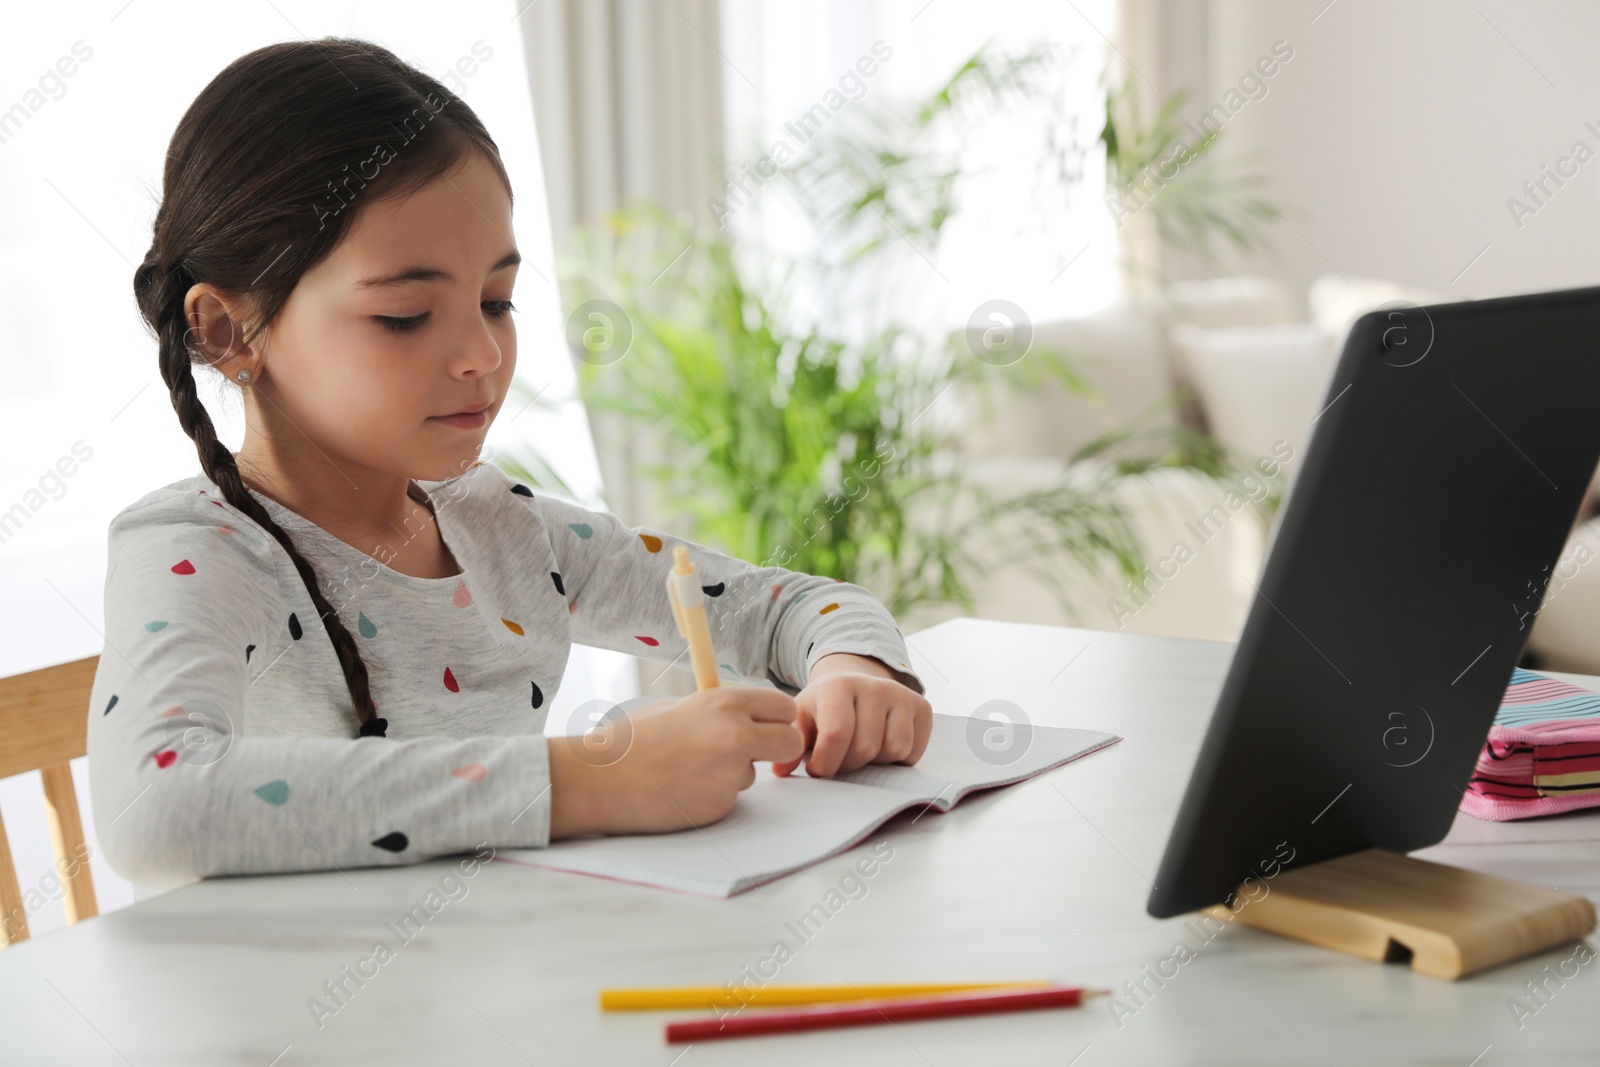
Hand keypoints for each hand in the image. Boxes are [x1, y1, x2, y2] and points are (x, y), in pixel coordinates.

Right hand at [547, 687, 804, 838]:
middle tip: (751, 752)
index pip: (783, 707)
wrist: (599, 779)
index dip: (776, 719)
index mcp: (725, 703)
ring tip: (687, 770)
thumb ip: (718, 711)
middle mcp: (735, 736)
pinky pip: (729, 798)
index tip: (764, 726)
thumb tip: (747, 716)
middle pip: (790, 742)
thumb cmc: (632, 739)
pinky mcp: (719, 806)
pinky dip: (711, 795)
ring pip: (754, 774)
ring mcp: (729, 775)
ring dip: (733, 773)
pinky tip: (680, 789)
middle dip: (777, 748)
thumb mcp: (679, 707)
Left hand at [773, 652, 932, 777]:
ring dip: (875, 762)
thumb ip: (790, 744)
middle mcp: (873, 686)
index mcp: (838, 686)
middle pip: (865, 748)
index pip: (836, 735)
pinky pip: (914, 751)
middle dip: (849, 764)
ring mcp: (901, 695)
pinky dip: (898, 759)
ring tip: (861, 750)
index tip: (817, 769)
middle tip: (839, 759)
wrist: (856, 684)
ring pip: (894, 750)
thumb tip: (780, 771)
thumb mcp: (802, 719)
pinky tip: (882, 746)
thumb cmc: (825, 708)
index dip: (825, 764)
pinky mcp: (922, 707)